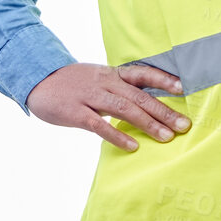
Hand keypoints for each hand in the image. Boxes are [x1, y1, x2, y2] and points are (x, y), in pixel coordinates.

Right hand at [26, 63, 190, 151]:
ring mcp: (89, 97)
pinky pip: (99, 125)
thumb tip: (147, 103)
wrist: (37, 79)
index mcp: (111, 74)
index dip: (162, 79)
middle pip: (138, 96)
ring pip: (123, 109)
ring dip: (147, 123)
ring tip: (166, 137)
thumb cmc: (71, 83)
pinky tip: (132, 146)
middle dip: (163, 111)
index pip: (141, 73)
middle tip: (183, 126)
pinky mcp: (75, 112)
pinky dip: (117, 136)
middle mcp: (104, 83)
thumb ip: (118, 88)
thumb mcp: (97, 78)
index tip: (183, 88)